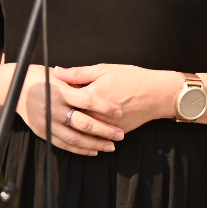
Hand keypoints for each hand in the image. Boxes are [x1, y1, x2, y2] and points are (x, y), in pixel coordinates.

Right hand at [16, 64, 123, 155]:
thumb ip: (75, 80)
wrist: (12, 88)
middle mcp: (53, 109)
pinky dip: (79, 149)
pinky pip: (63, 144)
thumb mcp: (56, 73)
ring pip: (75, 138)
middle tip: (120, 134)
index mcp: (59, 91)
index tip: (119, 112)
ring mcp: (47, 123)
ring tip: (110, 146)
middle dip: (104, 130)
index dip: (104, 107)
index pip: (87, 100)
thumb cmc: (36, 76)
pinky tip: (93, 150)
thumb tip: (96, 85)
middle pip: (83, 123)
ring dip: (95, 144)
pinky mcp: (42, 132)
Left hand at [54, 64, 174, 131]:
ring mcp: (106, 126)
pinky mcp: (115, 133)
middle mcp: (97, 114)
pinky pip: (97, 138)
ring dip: (71, 127)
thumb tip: (57, 72)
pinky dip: (87, 135)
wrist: (156, 94)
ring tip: (63, 121)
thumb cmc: (131, 78)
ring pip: (83, 131)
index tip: (50, 91)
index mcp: (91, 96)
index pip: (65, 99)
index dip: (56, 95)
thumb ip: (78, 73)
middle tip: (52, 107)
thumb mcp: (104, 69)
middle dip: (61, 113)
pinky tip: (80, 131)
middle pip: (71, 117)